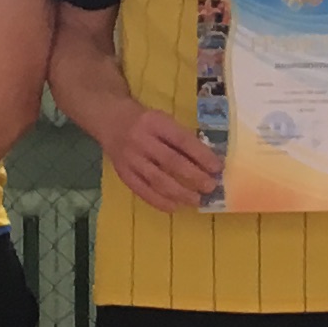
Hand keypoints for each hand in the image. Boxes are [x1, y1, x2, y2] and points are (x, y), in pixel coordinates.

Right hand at [106, 107, 222, 213]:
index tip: (217, 168)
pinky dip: (159, 201)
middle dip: (193, 176)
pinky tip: (175, 207)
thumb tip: (207, 162)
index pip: (182, 140)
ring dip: (180, 193)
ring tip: (197, 200)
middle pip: (170, 162)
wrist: (110, 119)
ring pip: (157, 179)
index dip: (201, 155)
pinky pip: (142, 190)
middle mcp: (141, 140)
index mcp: (156, 122)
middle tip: (210, 187)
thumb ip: (181, 138)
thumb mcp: (163, 120)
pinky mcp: (123, 173)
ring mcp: (130, 158)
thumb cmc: (145, 121)